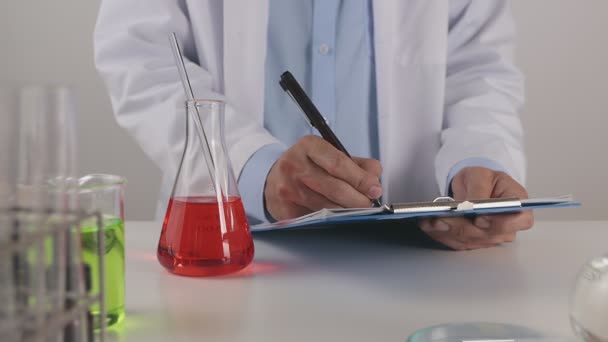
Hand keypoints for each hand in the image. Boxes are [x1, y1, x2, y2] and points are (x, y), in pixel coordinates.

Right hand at [264, 135, 382, 220]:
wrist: (271, 178)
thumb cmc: (307, 166)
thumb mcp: (329, 155)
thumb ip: (356, 164)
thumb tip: (375, 179)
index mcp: (308, 146)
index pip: (339, 163)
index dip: (360, 178)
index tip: (375, 189)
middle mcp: (294, 165)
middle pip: (335, 187)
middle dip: (358, 199)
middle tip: (369, 204)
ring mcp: (287, 189)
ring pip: (327, 207)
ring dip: (348, 213)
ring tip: (357, 212)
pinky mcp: (284, 210)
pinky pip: (315, 219)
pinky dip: (331, 221)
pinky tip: (337, 219)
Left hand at [419, 167, 533, 249]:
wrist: (475, 185)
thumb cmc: (484, 179)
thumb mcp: (481, 175)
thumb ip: (479, 189)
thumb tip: (472, 205)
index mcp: (519, 208)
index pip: (519, 221)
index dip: (500, 223)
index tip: (480, 219)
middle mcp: (507, 227)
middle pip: (487, 234)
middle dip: (462, 227)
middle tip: (442, 219)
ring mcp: (490, 238)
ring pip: (469, 240)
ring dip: (447, 232)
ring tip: (429, 221)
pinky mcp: (473, 242)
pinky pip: (456, 242)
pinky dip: (441, 234)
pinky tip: (428, 225)